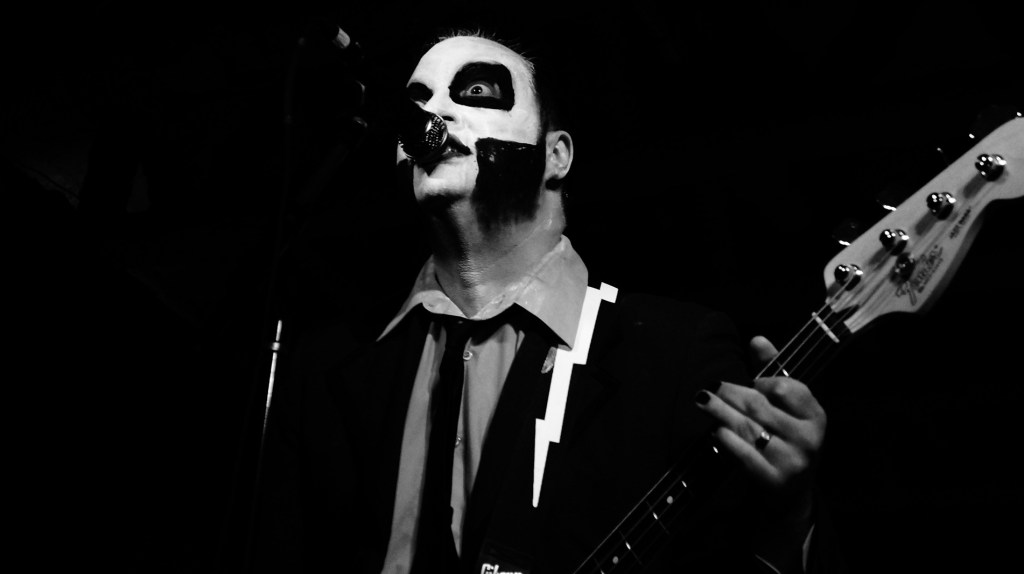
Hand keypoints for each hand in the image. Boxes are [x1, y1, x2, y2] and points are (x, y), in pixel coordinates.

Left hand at [694, 336, 826, 490]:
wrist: (791, 493)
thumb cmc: (787, 439)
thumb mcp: (788, 407)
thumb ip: (773, 371)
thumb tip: (757, 339)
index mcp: (816, 416)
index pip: (785, 388)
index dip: (763, 382)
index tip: (750, 383)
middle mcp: (808, 439)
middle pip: (759, 407)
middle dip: (730, 394)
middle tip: (709, 387)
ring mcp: (792, 462)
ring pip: (747, 428)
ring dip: (720, 412)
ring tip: (703, 401)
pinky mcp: (773, 480)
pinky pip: (743, 454)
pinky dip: (725, 439)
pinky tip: (714, 430)